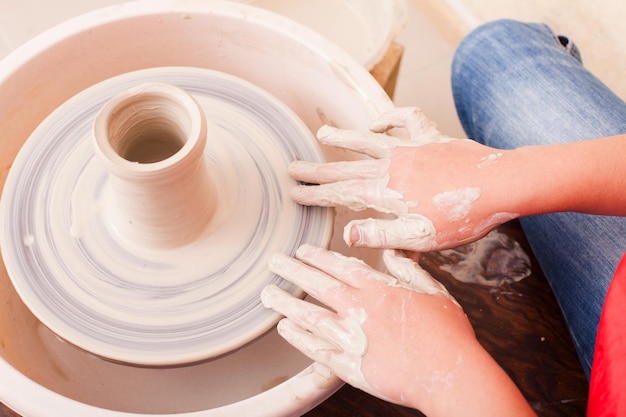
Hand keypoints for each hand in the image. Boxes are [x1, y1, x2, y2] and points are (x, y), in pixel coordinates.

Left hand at [261, 245, 534, 415]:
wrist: (450, 376)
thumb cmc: (447, 335)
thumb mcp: (435, 292)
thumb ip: (409, 271)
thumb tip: (391, 254)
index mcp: (380, 289)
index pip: (340, 266)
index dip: (318, 256)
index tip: (301, 250)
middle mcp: (360, 309)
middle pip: (317, 285)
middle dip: (293, 270)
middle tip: (274, 262)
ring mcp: (352, 338)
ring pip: (309, 315)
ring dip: (286, 303)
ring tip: (268, 294)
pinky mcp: (349, 365)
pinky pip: (315, 349)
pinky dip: (298, 337)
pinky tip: (284, 328)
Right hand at [289, 107, 519, 250]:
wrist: (500, 184)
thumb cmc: (462, 217)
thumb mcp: (419, 237)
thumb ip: (380, 235)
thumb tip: (346, 233)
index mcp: (386, 192)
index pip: (340, 192)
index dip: (315, 194)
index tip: (294, 193)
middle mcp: (391, 165)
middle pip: (345, 166)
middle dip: (317, 169)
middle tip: (293, 167)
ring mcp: (410, 148)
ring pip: (367, 140)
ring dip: (343, 137)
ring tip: (322, 133)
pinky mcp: (430, 137)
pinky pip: (405, 119)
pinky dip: (388, 118)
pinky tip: (378, 122)